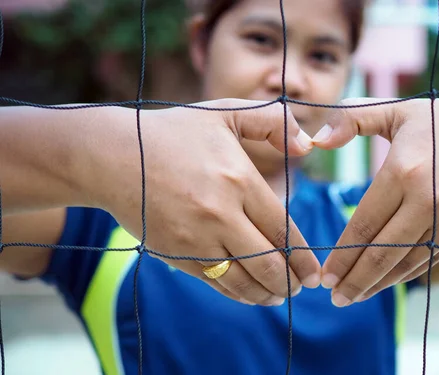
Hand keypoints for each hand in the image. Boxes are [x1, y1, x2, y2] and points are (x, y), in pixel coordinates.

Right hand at [94, 99, 320, 305]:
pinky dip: (237, 293)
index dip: (303, 257)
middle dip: (290, 282)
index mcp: (239, 180)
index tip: (315, 272)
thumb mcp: (225, 114)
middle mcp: (220, 213)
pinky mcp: (175, 253)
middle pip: (267, 262)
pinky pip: (214, 282)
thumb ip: (271, 122)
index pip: (282, 230)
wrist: (112, 156)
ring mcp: (196, 237)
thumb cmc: (172, 133)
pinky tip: (249, 294)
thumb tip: (306, 146)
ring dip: (266, 294)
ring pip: (242, 280)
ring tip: (278, 296)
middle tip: (303, 288)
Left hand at [313, 89, 438, 306]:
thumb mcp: (398, 111)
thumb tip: (316, 141)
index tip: (323, 275)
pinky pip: (430, 259)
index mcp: (404, 170)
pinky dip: (406, 274)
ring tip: (354, 297)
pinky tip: (387, 281)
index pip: (364, 224)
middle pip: (382, 253)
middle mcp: (428, 200)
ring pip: (407, 263)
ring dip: (378, 284)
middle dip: (354, 280)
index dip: (341, 255)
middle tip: (334, 299)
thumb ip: (351, 119)